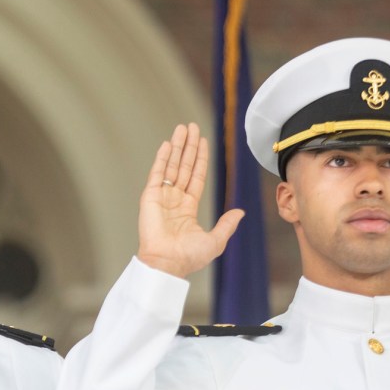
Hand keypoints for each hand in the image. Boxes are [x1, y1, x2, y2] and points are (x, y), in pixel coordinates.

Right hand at [135, 122, 243, 278]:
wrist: (168, 263)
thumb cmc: (189, 257)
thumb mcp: (215, 240)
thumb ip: (227, 224)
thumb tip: (240, 212)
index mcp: (187, 208)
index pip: (196, 176)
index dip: (200, 158)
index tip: (203, 142)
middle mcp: (174, 199)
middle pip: (183, 166)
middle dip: (188, 146)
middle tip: (191, 126)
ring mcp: (161, 197)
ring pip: (171, 166)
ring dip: (177, 147)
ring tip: (182, 128)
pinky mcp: (150, 197)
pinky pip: (157, 173)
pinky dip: (162, 158)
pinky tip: (167, 144)